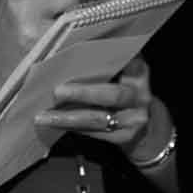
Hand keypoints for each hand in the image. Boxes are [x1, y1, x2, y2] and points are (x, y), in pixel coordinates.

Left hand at [39, 59, 169, 162]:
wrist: (147, 128)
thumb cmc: (124, 94)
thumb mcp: (124, 75)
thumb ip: (106, 66)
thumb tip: (66, 57)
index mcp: (138, 72)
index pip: (122, 61)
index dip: (102, 59)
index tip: (77, 55)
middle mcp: (140, 94)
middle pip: (112, 94)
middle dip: (82, 93)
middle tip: (57, 91)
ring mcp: (135, 118)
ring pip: (99, 118)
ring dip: (68, 117)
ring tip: (45, 117)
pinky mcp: (126, 137)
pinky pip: (95, 133)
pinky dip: (73, 128)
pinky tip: (56, 125)